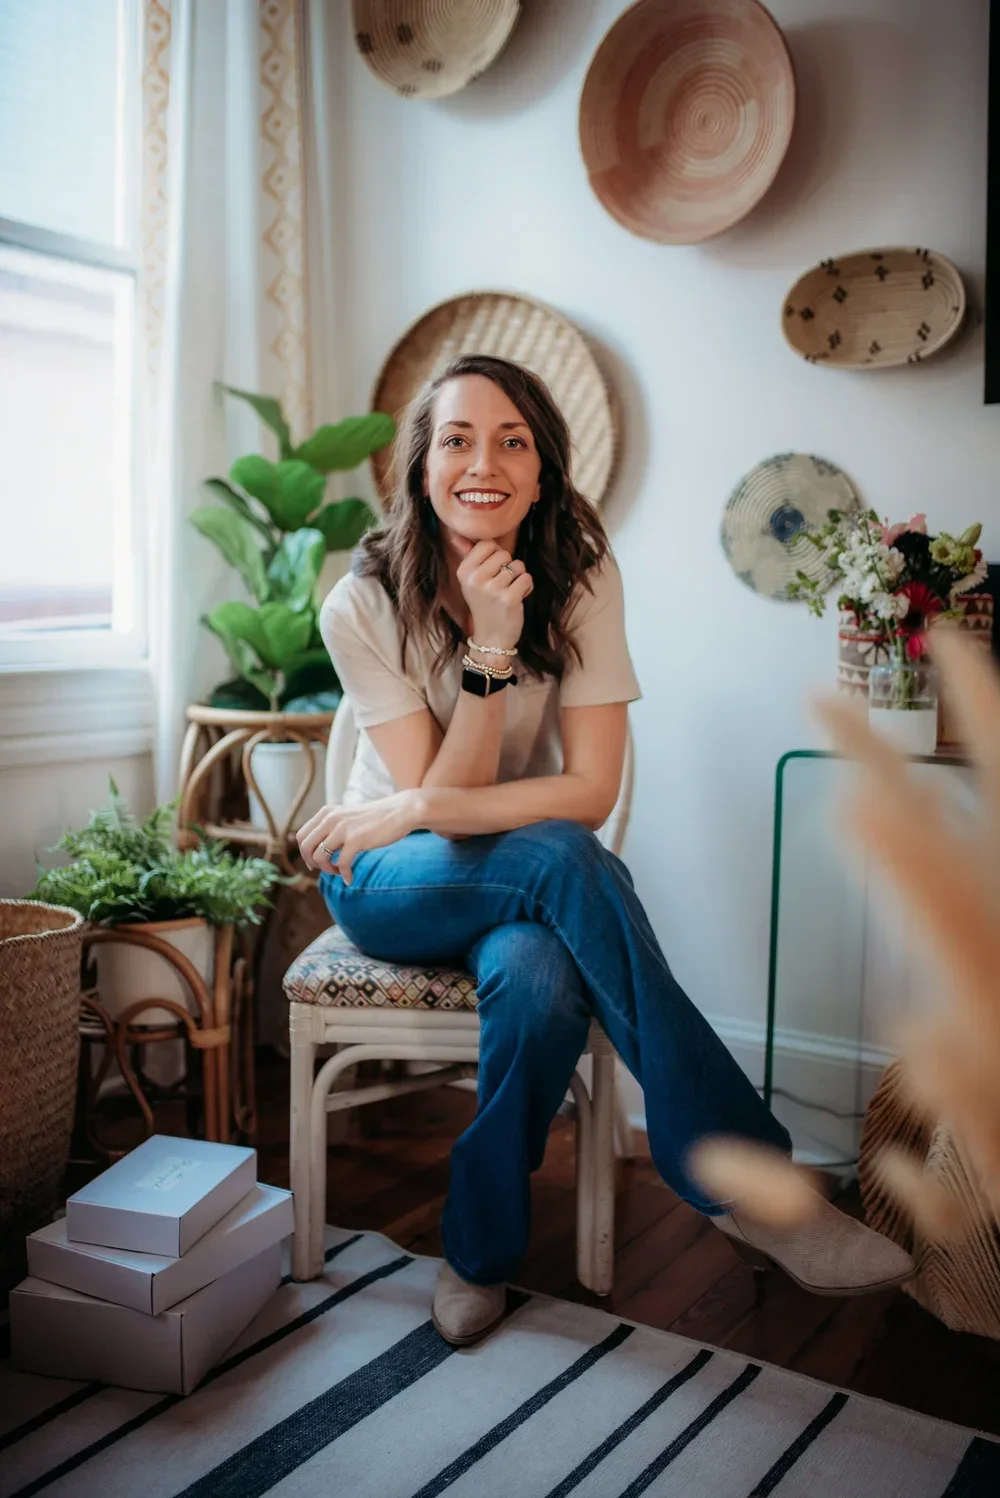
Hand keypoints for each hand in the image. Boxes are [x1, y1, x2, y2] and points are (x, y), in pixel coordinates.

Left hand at [297, 791, 419, 884]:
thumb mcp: (347, 817)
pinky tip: (349, 878)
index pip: (302, 836)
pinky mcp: (356, 839)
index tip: (314, 862)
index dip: (305, 853)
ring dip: (327, 870)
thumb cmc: (375, 818)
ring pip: (320, 857)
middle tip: (325, 869)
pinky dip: (344, 875)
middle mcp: (330, 819)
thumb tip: (318, 850)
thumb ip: (332, 828)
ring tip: (339, 871)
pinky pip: (342, 864)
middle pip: (306, 847)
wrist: (399, 812)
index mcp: (326, 812)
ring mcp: (342, 829)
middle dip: (312, 863)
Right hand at [449, 535, 532, 649]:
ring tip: (508, 593)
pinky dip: (526, 588)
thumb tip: (456, 536)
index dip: (496, 556)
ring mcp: (492, 589)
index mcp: (464, 571)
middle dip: (508, 567)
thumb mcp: (470, 581)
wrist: (491, 638)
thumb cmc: (484, 605)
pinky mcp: (509, 598)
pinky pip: (527, 578)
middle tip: (500, 586)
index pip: (487, 544)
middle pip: (504, 553)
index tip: (492, 572)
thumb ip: (467, 557)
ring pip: (518, 566)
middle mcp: (475, 578)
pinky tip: (517, 599)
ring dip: (518, 579)